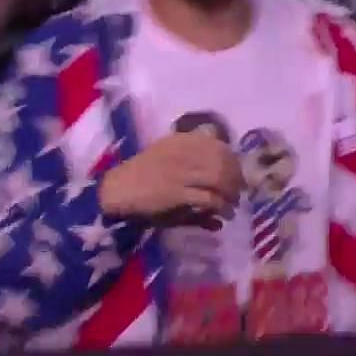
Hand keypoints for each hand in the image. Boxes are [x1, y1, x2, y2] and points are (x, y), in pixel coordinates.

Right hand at [98, 126, 241, 223]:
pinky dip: (222, 207)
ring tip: (232, 204)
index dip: (233, 161)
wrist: (116, 190)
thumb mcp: (168, 166)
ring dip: (231, 193)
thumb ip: (192, 172)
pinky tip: (225, 214)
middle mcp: (183, 153)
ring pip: (219, 178)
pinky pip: (209, 198)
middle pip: (223, 161)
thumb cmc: (142, 179)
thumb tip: (214, 174)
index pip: (218, 145)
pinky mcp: (177, 193)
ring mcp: (180, 172)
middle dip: (236, 178)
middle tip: (238, 192)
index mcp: (181, 141)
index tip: (238, 174)